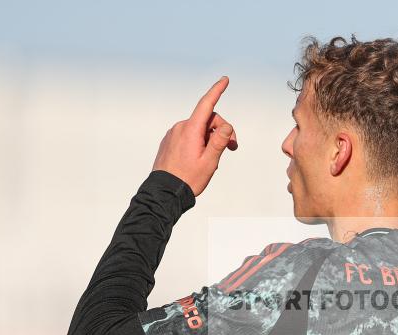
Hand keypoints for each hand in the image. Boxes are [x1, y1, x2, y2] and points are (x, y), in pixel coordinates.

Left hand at [152, 76, 238, 196]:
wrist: (164, 192)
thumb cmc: (188, 179)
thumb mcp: (209, 162)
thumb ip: (219, 141)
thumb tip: (226, 127)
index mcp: (190, 130)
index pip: (206, 104)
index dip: (217, 90)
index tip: (224, 80)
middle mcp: (180, 127)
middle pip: (207, 120)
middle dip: (222, 130)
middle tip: (232, 148)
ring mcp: (173, 134)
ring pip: (199, 129)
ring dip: (210, 138)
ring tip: (214, 158)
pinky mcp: (169, 141)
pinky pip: (189, 135)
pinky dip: (199, 142)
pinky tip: (200, 158)